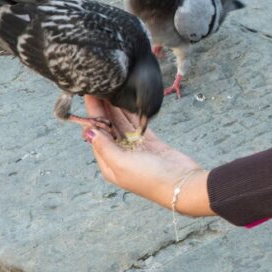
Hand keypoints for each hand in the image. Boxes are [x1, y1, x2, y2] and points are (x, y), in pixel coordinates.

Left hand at [83, 95, 214, 216]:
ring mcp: (136, 148)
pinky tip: (126, 101)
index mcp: (109, 164)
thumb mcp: (122, 164)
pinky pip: (137, 124)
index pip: (96, 135)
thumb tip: (89, 132)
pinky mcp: (150, 142)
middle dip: (102, 109)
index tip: (89, 96)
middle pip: (108, 128)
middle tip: (99, 88)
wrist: (182, 183)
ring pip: (122, 124)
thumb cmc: (150, 179)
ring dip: (115, 109)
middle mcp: (120, 155)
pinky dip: (131, 114)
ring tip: (110, 90)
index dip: (92, 116)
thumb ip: (105, 147)